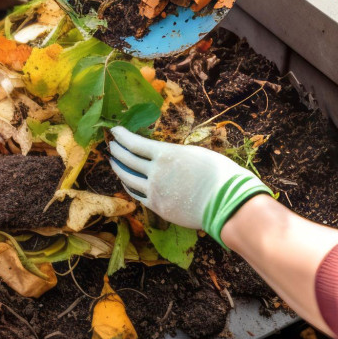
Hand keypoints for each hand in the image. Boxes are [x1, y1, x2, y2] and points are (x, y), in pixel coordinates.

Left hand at [107, 126, 270, 246]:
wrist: (226, 202)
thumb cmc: (218, 173)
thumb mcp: (195, 154)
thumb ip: (174, 154)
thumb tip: (163, 154)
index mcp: (166, 154)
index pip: (135, 143)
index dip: (122, 136)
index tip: (114, 131)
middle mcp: (156, 172)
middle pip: (128, 159)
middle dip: (117, 150)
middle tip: (111, 144)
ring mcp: (155, 191)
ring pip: (128, 178)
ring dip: (118, 168)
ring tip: (113, 161)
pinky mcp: (158, 207)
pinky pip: (137, 195)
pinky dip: (128, 186)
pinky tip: (126, 182)